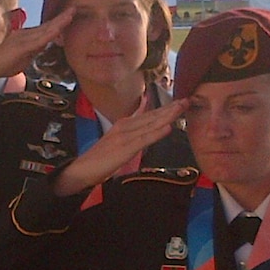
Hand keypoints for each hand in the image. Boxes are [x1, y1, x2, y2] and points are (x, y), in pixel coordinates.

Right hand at [0, 8, 73, 84]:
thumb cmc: (3, 65)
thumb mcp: (22, 58)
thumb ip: (32, 51)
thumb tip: (43, 46)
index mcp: (26, 37)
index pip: (45, 29)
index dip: (57, 23)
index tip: (69, 17)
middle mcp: (25, 34)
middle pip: (47, 26)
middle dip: (61, 18)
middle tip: (74, 9)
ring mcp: (23, 39)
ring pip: (45, 30)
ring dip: (59, 22)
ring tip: (71, 13)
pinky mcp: (21, 46)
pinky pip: (39, 39)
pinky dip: (50, 33)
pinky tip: (59, 29)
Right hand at [51, 99, 188, 196]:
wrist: (81, 170)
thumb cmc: (99, 159)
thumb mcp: (117, 142)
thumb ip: (129, 133)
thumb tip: (139, 126)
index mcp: (124, 125)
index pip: (148, 114)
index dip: (165, 108)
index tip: (180, 101)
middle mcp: (125, 126)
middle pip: (152, 116)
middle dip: (171, 108)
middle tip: (188, 99)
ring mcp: (125, 136)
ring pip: (151, 124)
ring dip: (168, 115)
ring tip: (183, 107)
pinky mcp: (125, 148)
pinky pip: (144, 139)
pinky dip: (157, 133)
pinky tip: (169, 127)